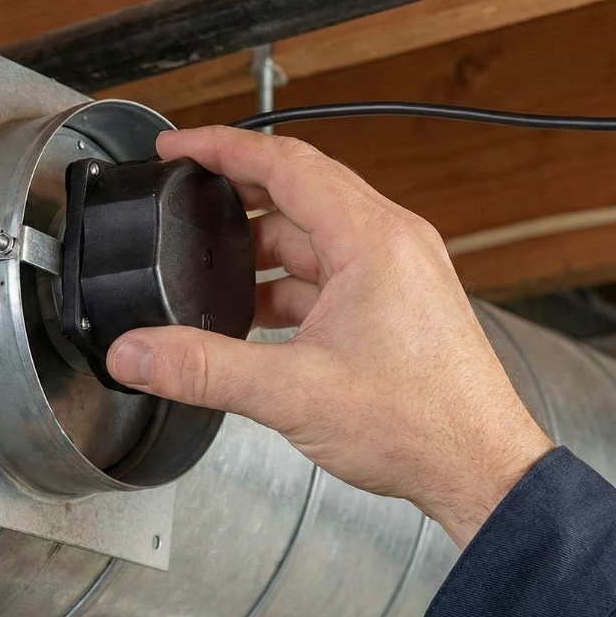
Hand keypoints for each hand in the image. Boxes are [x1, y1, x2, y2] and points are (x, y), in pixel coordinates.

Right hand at [106, 126, 552, 547]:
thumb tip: (137, 353)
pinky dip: (287, 284)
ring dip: (261, 248)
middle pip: (298, 191)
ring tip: (208, 269)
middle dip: (235, 193)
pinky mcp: (396, 302)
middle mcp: (391, 243)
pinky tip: (254, 314)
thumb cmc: (420, 425)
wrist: (478, 469)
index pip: (285, 163)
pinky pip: (329, 272)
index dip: (221, 148)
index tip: (177, 147)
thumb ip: (202, 369)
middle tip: (183, 197)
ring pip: (313, 236)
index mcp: (372, 240)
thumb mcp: (291, 393)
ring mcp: (397, 272)